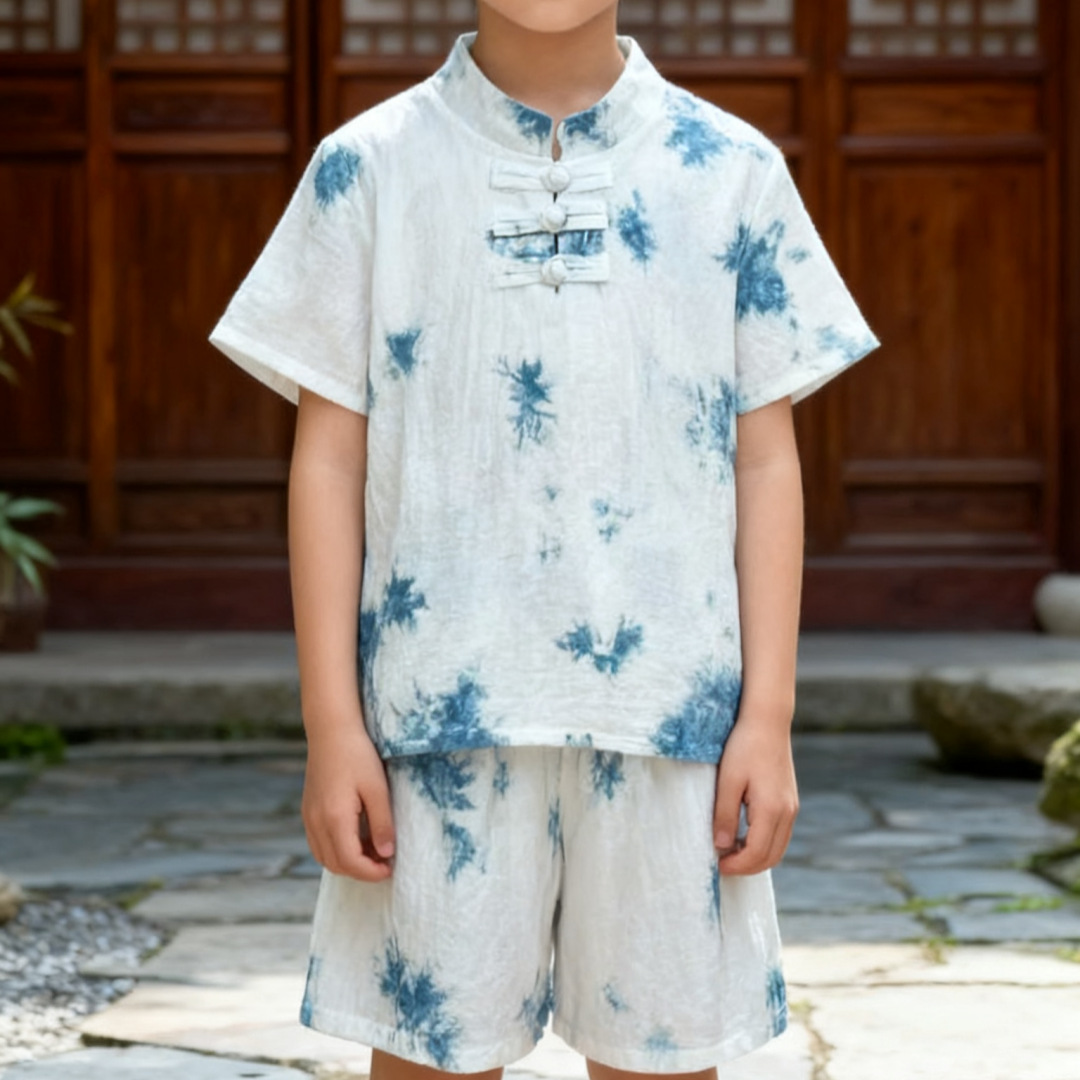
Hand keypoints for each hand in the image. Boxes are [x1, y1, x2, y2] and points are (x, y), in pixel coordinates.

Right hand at [302, 721, 395, 881]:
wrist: (331, 731)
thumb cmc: (357, 755)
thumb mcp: (377, 789)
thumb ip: (382, 823)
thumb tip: (387, 854)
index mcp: (334, 819)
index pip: (350, 862)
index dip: (371, 872)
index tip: (391, 868)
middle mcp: (317, 823)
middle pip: (336, 865)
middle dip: (361, 871)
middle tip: (385, 861)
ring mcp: (309, 818)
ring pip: (325, 857)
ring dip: (348, 862)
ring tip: (373, 849)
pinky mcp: (308, 811)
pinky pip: (319, 844)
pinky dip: (337, 850)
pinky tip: (356, 838)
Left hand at [712, 717, 798, 874]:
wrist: (767, 722)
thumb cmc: (744, 747)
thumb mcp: (727, 781)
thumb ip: (724, 816)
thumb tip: (721, 847)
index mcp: (772, 809)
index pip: (756, 853)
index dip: (736, 865)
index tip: (716, 865)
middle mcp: (787, 812)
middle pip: (771, 857)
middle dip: (747, 867)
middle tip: (722, 863)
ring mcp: (792, 808)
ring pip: (778, 848)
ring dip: (756, 857)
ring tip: (730, 852)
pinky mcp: (790, 802)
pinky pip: (780, 835)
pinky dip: (764, 844)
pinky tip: (743, 837)